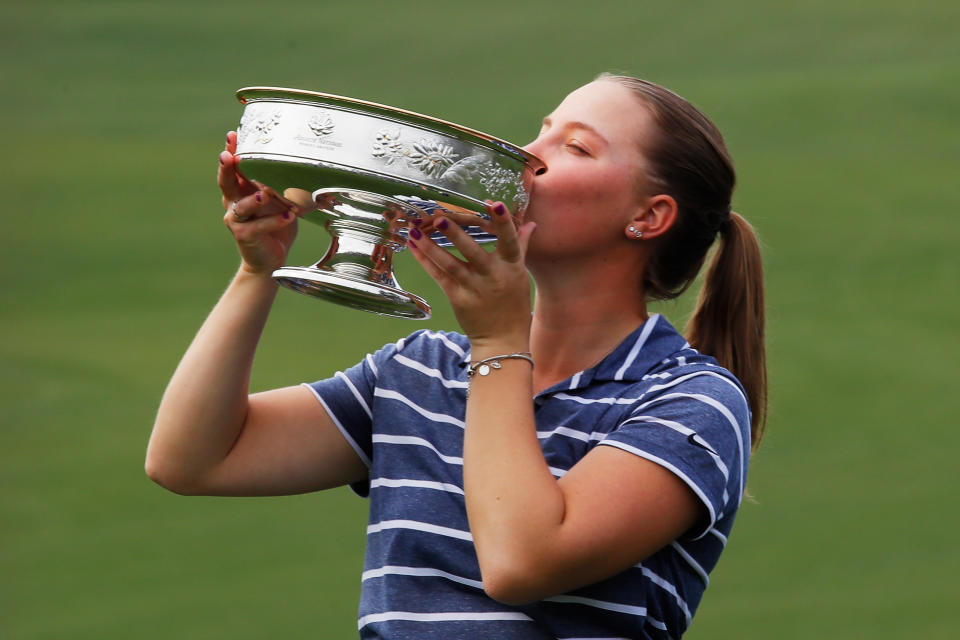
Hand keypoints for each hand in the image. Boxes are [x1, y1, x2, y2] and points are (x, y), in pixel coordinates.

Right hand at [219, 131, 301, 275]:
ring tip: (265, 193)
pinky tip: (288, 215)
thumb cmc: (275, 224)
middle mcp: (234, 202)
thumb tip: (307, 163)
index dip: (232, 151)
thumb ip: (282, 184)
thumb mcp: (280, 199)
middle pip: (225, 182)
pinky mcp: (245, 236)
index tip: (233, 135)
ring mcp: (237, 220)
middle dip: (227, 168)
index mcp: (241, 189)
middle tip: (230, 156)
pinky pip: (259, 227)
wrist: (269, 258)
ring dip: (253, 199)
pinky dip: (274, 221)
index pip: (234, 167)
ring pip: (241, 207)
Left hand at [408, 201, 536, 351]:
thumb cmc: (513, 304)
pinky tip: (414, 246)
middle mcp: (493, 276)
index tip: (496, 204)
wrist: (502, 340)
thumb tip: (530, 223)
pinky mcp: (457, 299)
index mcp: (511, 267)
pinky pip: (439, 277)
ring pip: (450, 264)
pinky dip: (425, 261)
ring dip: (431, 247)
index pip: (510, 241)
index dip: (504, 223)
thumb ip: (522, 246)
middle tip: (440, 217)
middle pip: (474, 252)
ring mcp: (473, 288)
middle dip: (456, 234)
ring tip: (416, 230)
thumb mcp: (520, 274)